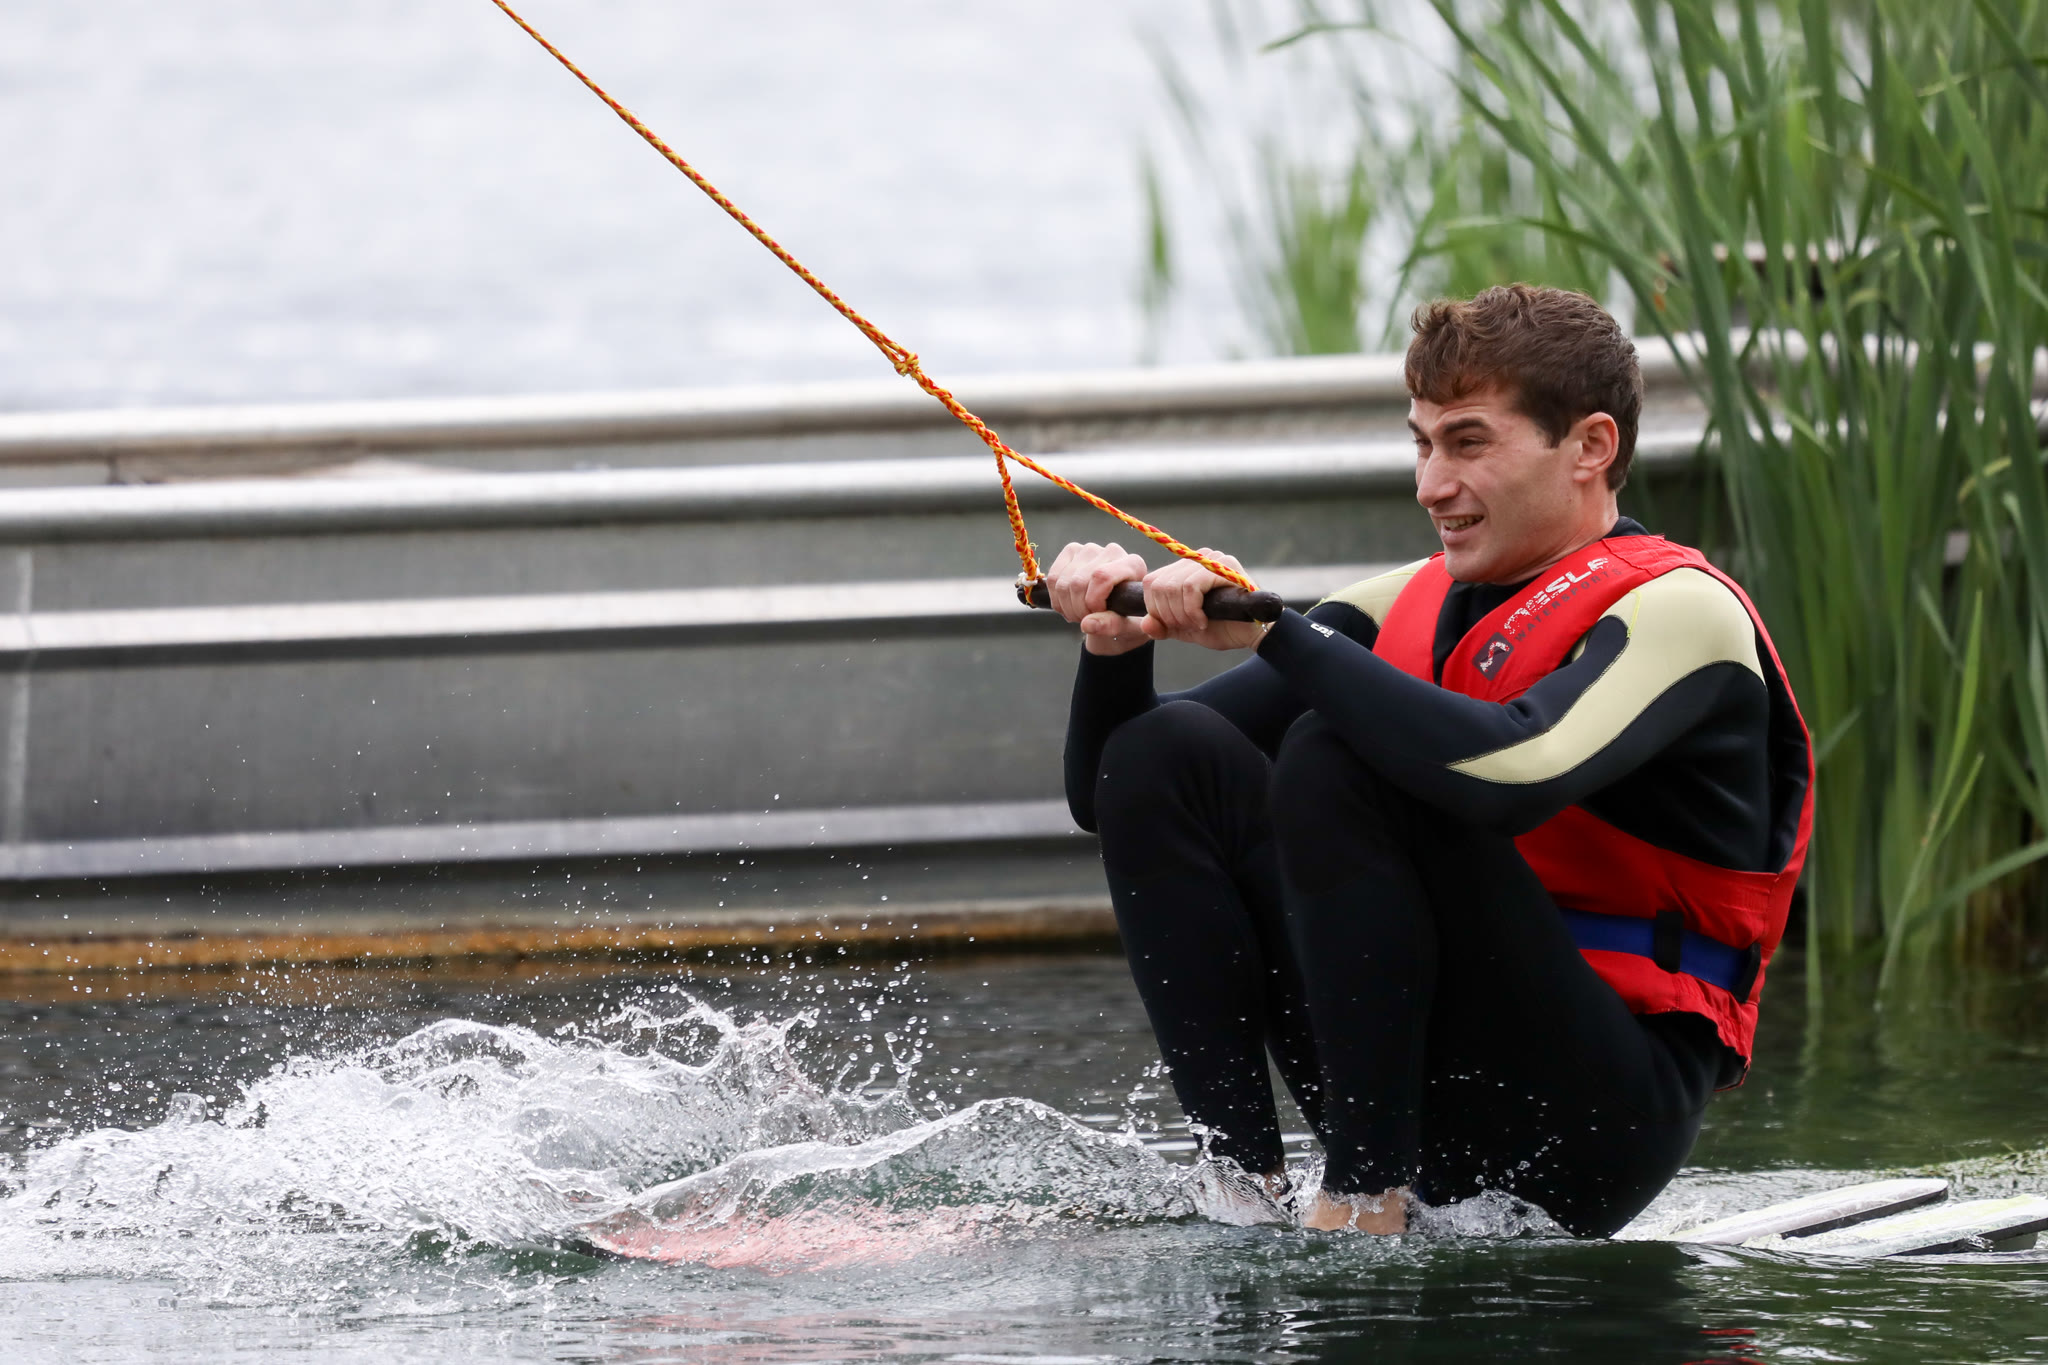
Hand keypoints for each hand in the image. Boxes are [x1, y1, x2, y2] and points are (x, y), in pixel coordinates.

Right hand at [1045, 541, 1150, 655]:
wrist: (1118, 609)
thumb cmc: (1126, 617)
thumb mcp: (1126, 627)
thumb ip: (1110, 625)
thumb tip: (1087, 624)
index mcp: (1133, 565)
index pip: (1102, 576)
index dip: (1092, 600)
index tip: (1097, 614)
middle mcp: (1112, 551)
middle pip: (1078, 582)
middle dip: (1078, 609)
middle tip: (1086, 620)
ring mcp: (1090, 549)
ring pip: (1063, 582)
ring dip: (1066, 606)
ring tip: (1079, 614)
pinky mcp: (1072, 551)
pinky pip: (1053, 578)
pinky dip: (1056, 599)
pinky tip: (1069, 605)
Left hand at [1139, 549, 1265, 651]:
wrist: (1255, 633)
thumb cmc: (1223, 628)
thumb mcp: (1185, 629)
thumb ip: (1164, 626)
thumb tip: (1145, 623)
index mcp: (1183, 569)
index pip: (1151, 582)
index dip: (1155, 608)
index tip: (1172, 626)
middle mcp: (1195, 559)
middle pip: (1158, 585)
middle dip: (1167, 614)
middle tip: (1187, 627)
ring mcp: (1210, 559)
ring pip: (1172, 586)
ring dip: (1181, 614)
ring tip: (1197, 625)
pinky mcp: (1223, 567)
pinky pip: (1191, 588)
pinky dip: (1192, 610)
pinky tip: (1203, 621)